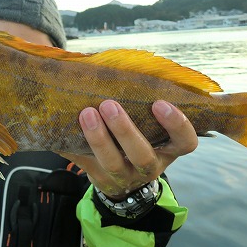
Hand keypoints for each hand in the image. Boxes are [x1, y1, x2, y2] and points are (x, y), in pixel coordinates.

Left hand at [61, 100, 197, 199]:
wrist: (124, 182)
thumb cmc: (139, 141)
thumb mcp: (150, 130)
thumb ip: (144, 106)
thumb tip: (122, 64)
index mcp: (168, 150)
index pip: (185, 142)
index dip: (177, 124)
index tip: (159, 103)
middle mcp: (150, 167)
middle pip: (142, 155)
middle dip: (125, 130)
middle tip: (109, 105)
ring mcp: (125, 177)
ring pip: (113, 163)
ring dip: (98, 138)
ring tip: (86, 113)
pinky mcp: (101, 180)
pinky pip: (85, 165)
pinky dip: (72, 146)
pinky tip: (60, 130)